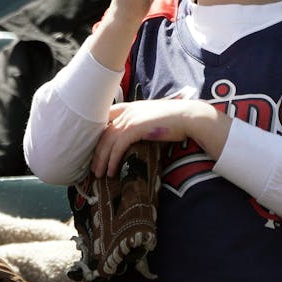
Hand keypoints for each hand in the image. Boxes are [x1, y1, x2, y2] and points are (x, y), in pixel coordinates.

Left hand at [91, 99, 216, 177]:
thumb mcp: (150, 118)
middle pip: (103, 133)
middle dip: (96, 152)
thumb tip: (131, 139)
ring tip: (99, 174)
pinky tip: (112, 171)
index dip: (97, 134)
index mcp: (128, 107)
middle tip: (93, 167)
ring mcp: (129, 119)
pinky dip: (113, 160)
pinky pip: (118, 146)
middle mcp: (125, 112)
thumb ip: (138, 124)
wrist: (188, 117)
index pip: (105, 118)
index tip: (94, 148)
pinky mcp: (135, 128)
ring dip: (102, 160)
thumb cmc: (173, 120)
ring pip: (107, 141)